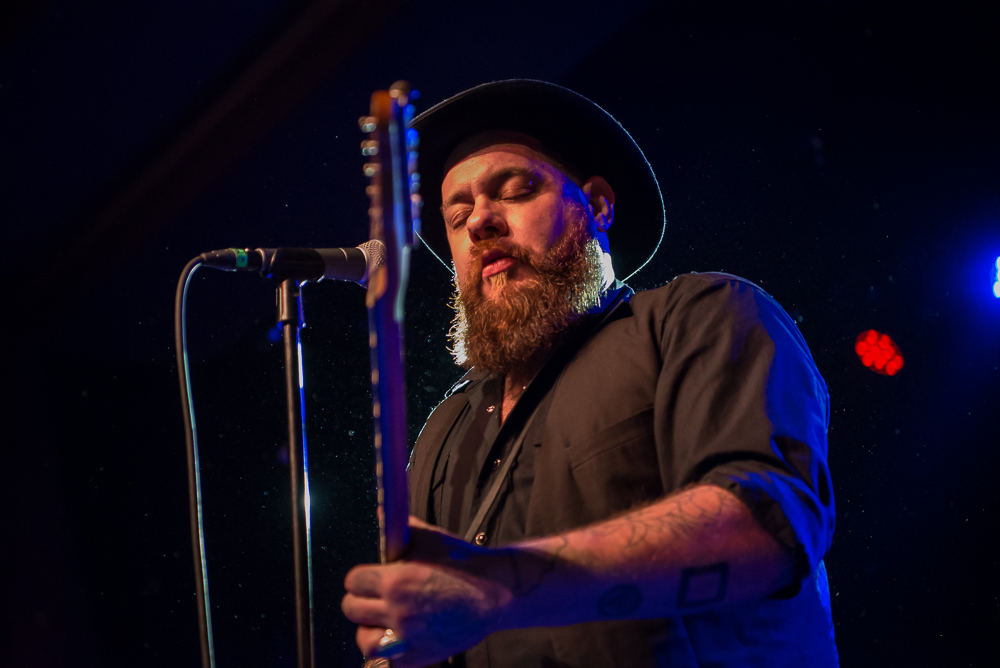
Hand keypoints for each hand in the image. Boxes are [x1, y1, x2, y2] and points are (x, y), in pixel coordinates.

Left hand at [342, 517, 548, 666]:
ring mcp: (408, 637)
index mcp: (395, 581)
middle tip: (376, 597)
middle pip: (352, 609)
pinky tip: (397, 638)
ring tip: (382, 620)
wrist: (495, 591)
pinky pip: (388, 660)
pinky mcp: (421, 655)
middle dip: (361, 599)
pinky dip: (389, 650)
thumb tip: (381, 512)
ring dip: (370, 628)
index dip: (362, 577)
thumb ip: (401, 529)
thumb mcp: (430, 538)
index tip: (371, 578)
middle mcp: (397, 611)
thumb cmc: (462, 561)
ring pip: (364, 639)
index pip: (354, 581)